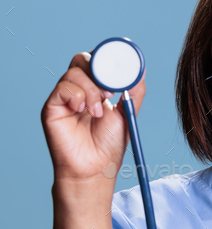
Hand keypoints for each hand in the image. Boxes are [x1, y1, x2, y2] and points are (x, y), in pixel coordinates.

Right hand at [41, 49, 145, 185]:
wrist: (95, 168)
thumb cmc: (109, 145)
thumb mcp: (128, 113)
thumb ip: (133, 90)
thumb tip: (140, 69)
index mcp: (96, 88)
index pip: (98, 62)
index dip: (108, 60)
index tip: (121, 69)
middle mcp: (79, 89)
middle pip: (83, 59)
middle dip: (99, 71)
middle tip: (110, 93)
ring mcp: (65, 97)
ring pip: (74, 71)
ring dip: (91, 90)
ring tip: (98, 112)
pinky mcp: (52, 106)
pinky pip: (63, 87)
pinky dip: (78, 96)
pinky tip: (83, 112)